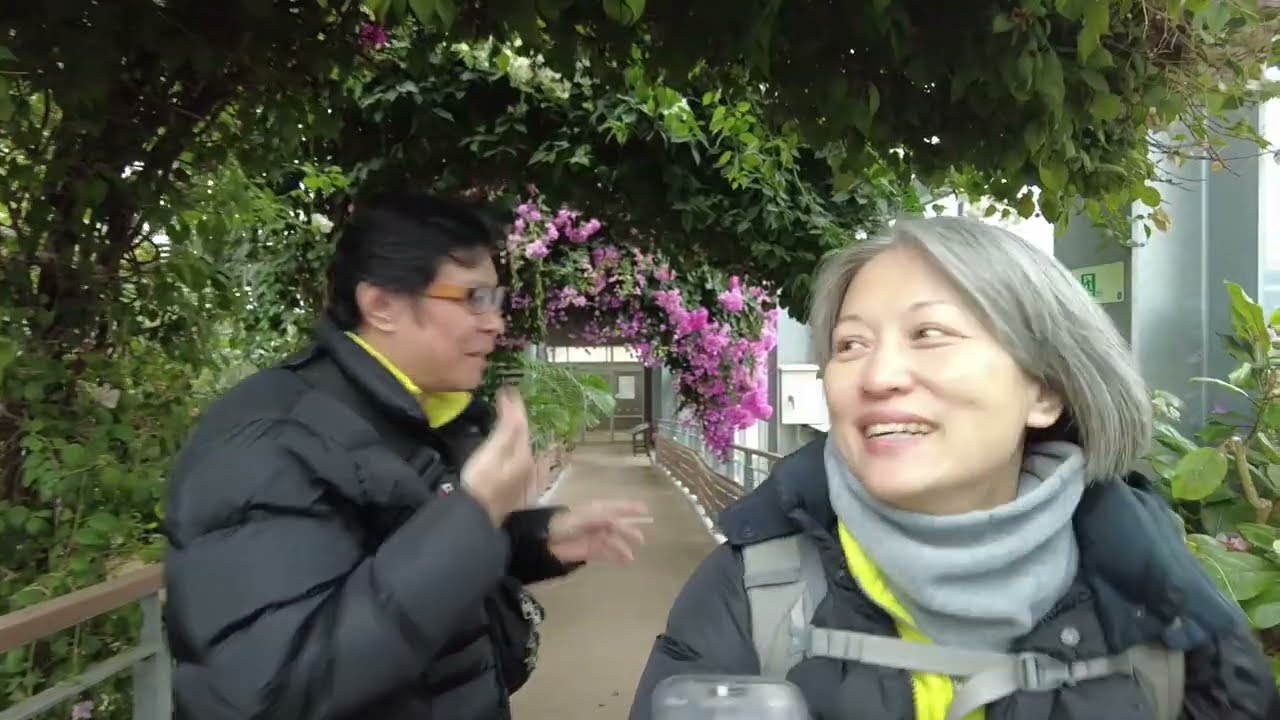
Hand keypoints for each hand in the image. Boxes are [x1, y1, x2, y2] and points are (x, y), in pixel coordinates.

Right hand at [461, 387, 536, 525]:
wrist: (473, 518)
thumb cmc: (481, 482)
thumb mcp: (494, 450)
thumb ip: (507, 425)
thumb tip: (512, 395)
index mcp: (525, 455)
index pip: (522, 423)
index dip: (514, 404)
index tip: (505, 388)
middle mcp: (529, 467)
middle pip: (524, 436)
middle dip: (518, 418)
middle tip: (507, 401)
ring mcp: (521, 481)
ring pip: (521, 448)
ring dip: (515, 433)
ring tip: (505, 419)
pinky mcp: (510, 491)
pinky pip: (515, 460)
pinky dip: (511, 447)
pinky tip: (504, 448)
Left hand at [547, 500, 652, 563]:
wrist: (544, 541)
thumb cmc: (562, 524)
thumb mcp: (583, 517)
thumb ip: (601, 517)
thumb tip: (619, 520)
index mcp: (595, 510)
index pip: (616, 507)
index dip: (630, 507)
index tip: (645, 510)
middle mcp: (597, 522)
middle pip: (617, 526)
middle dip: (629, 531)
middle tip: (641, 539)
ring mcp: (594, 537)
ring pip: (613, 541)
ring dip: (623, 547)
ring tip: (631, 556)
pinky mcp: (590, 551)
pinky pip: (606, 553)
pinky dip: (616, 556)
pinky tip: (624, 561)